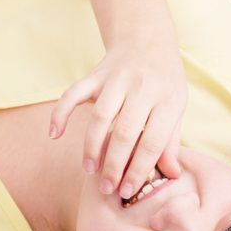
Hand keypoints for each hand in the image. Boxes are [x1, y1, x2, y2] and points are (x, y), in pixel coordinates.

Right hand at [50, 24, 186, 199]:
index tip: (127, 192)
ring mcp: (118, 79)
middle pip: (124, 133)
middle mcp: (143, 87)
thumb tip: (172, 175)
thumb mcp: (175, 108)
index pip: (152, 143)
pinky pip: (74, 93)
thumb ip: (170, 142)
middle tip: (106, 188)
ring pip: (100, 117)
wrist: (147, 39)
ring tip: (89, 170)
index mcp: (167, 100)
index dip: (138, 170)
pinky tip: (54, 134)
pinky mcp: (97, 75)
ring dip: (92, 147)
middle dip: (114, 166)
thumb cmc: (163, 83)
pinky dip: (61, 113)